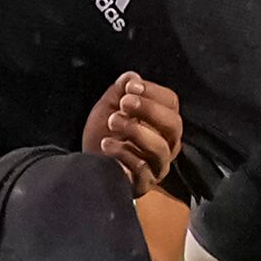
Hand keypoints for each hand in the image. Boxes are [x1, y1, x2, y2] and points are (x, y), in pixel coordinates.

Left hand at [83, 71, 182, 196]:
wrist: (86, 167)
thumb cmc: (102, 136)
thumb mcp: (107, 108)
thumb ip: (119, 92)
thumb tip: (132, 76)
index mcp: (161, 123)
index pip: (171, 103)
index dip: (153, 92)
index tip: (131, 86)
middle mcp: (167, 144)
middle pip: (174, 125)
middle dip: (149, 109)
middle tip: (124, 102)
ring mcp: (158, 166)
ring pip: (160, 147)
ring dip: (135, 130)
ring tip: (112, 121)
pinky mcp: (145, 184)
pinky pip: (142, 168)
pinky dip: (123, 152)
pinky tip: (106, 145)